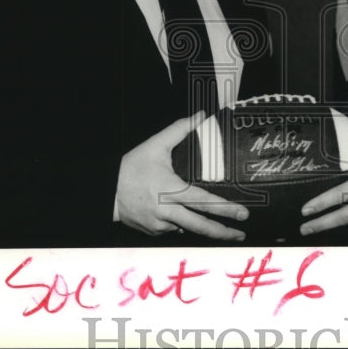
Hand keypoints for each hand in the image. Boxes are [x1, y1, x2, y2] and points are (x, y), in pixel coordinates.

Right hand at [116, 112, 247, 240]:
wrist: (105, 192)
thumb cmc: (130, 168)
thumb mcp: (155, 145)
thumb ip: (179, 129)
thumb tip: (201, 115)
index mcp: (171, 190)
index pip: (204, 202)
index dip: (225, 209)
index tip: (243, 214)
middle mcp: (167, 211)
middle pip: (200, 226)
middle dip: (223, 232)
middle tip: (241, 233)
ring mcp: (159, 225)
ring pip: (187, 230)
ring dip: (203, 229)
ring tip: (222, 231)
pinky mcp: (152, 231)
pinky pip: (172, 230)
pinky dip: (180, 224)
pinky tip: (182, 217)